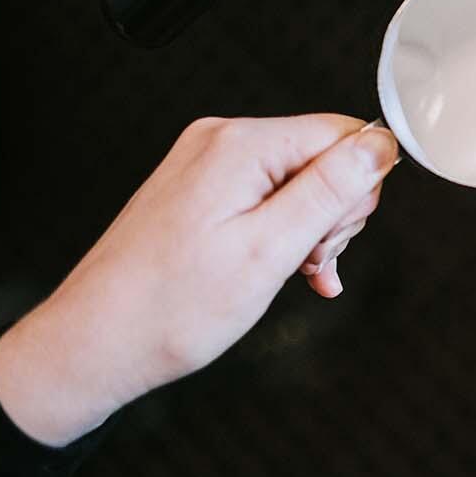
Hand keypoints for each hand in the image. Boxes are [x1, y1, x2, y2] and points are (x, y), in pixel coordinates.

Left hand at [0, 115, 397, 445]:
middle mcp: (222, 142)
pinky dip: (286, 234)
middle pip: (325, 157)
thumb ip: (330, 191)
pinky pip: (270, 197)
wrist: (95, 343)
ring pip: (302, 181)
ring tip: (288, 272)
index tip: (332, 238)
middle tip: (304, 260)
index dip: (357, 190)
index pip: (345, 134)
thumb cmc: (171, 308)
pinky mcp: (202, 190)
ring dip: (311, 230)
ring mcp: (208, 164)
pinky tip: (286, 271)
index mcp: (240, 146)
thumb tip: (380, 145)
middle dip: (333, 213)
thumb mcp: (269, 251)